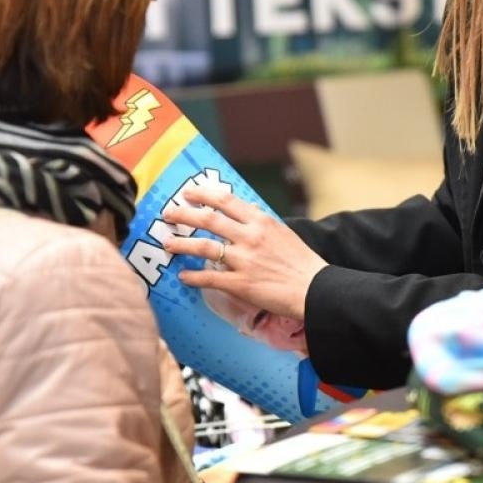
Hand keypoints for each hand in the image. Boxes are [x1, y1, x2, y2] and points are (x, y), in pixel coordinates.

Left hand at [162, 185, 326, 321]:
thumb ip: (261, 222)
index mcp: (261, 221)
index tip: (188, 193)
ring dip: (182, 245)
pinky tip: (183, 276)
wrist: (314, 289)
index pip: (226, 200)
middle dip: (184, 215)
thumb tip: (244, 210)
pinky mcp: (242, 284)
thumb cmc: (302, 262)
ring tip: (168, 244)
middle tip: (168, 214)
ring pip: (205, 248)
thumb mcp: (283, 232)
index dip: (203, 195)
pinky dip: (193, 277)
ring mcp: (244, 260)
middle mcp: (250, 237)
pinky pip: (211, 278)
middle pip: (209, 220)